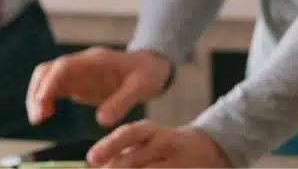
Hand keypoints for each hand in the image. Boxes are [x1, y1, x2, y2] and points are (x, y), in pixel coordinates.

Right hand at [27, 47, 169, 127]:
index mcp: (94, 61)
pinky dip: (45, 100)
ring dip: (37, 96)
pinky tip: (45, 115)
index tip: (42, 101)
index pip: (63, 66)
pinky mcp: (77, 83)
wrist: (151, 66)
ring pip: (46, 79)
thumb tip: (101, 121)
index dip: (50, 83)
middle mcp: (81, 64)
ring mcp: (77, 73)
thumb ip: (121, 102)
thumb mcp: (140, 87)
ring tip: (38, 119)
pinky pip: (54, 88)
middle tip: (38, 118)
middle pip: (48, 71)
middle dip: (37, 91)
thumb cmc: (147, 73)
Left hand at [88, 121, 230, 167]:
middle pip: (133, 159)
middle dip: (114, 168)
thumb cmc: (162, 146)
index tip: (91, 158)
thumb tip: (96, 162)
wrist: (206, 150)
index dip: (109, 145)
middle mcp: (164, 144)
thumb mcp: (145, 139)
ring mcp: (176, 163)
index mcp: (151, 131)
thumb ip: (122, 149)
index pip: (129, 134)